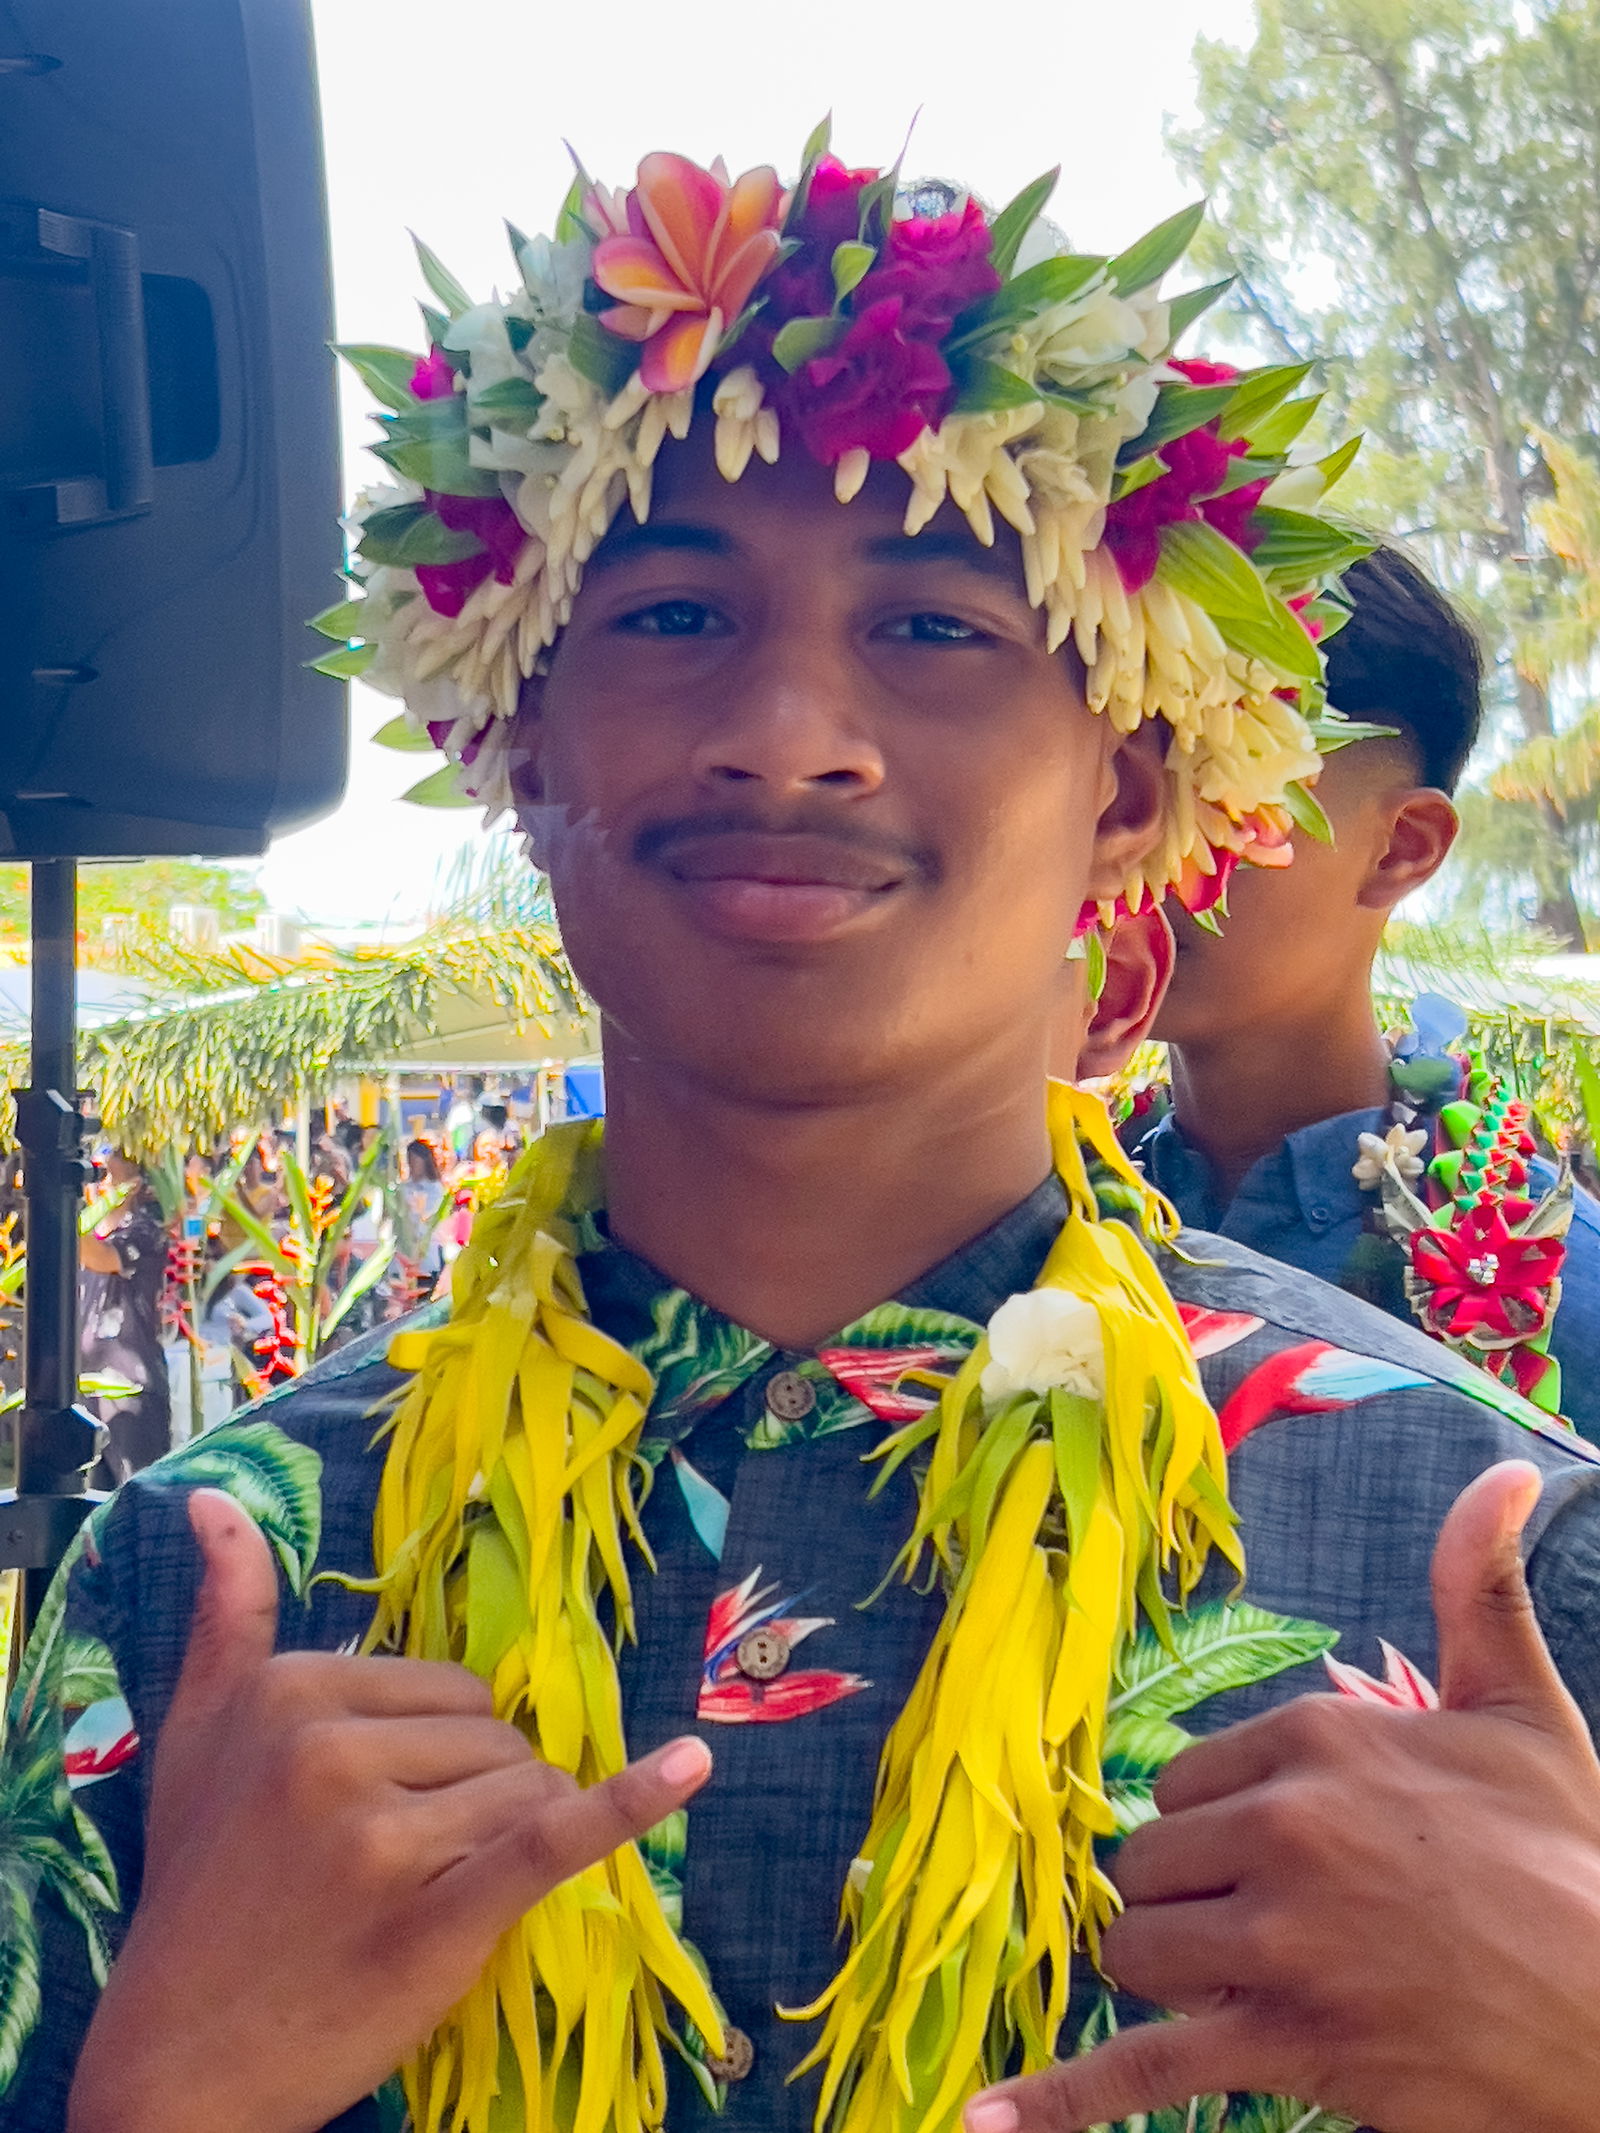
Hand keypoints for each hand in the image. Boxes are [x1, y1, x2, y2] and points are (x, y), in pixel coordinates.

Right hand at [67, 1489, 711, 2132]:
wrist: (179, 2061)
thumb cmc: (198, 1889)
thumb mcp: (192, 1736)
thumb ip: (226, 1615)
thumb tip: (216, 1498)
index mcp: (290, 1693)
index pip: (450, 1686)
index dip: (440, 1749)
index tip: (377, 1806)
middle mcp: (333, 1752)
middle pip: (496, 1735)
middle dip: (478, 1793)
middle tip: (397, 1864)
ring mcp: (384, 1836)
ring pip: (530, 1789)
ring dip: (510, 1839)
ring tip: (426, 1895)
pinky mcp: (438, 1915)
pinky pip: (551, 1837)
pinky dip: (628, 1803)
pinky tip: (689, 1766)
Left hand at [965, 1460, 1599, 2132]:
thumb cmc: (1567, 1858)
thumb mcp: (1519, 1708)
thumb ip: (1477, 1585)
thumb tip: (1503, 1473)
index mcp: (1317, 1738)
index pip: (1184, 1778)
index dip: (1220, 1827)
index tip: (1283, 1857)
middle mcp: (1281, 1826)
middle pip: (1150, 1861)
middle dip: (1186, 1898)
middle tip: (1266, 1927)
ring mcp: (1274, 1940)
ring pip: (1135, 1946)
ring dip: (1167, 1972)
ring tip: (1240, 1985)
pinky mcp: (1282, 2042)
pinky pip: (1143, 2073)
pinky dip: (1061, 2101)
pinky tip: (984, 2119)